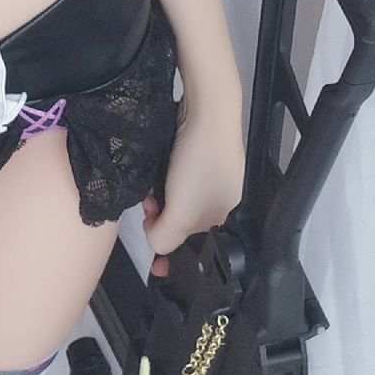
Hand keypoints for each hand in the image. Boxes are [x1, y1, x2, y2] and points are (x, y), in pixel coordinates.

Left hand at [140, 91, 243, 277]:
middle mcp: (220, 198)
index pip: (198, 247)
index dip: (174, 256)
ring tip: (150, 189)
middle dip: (162, 220)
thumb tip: (156, 246)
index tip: (155, 265)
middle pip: (184, 223)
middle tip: (149, 210)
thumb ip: (166, 237)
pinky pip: (176, 179)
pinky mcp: (198, 155)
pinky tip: (156, 172)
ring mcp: (210, 175)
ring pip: (178, 200)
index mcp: (226, 216)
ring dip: (159, 199)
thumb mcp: (182, 211)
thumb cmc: (201, 161)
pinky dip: (163, 180)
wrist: (206, 108)